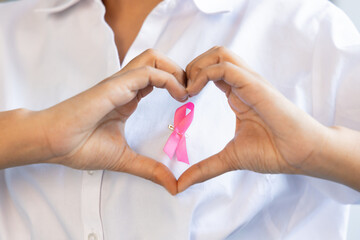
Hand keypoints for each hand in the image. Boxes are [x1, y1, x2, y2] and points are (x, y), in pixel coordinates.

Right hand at [35, 49, 187, 194]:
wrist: (53, 143)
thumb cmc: (80, 147)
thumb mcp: (125, 159)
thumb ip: (150, 169)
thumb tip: (173, 184)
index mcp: (127, 97)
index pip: (157, 77)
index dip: (176, 84)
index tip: (189, 100)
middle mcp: (125, 86)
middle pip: (157, 60)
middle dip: (179, 70)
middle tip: (191, 91)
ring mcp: (120, 83)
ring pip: (154, 59)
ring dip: (175, 70)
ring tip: (186, 92)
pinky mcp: (115, 85)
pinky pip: (147, 72)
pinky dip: (168, 79)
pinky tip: (178, 95)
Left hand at [178, 47, 328, 192]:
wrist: (301, 154)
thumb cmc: (273, 152)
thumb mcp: (229, 158)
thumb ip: (205, 168)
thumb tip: (181, 185)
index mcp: (237, 94)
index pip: (211, 71)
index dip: (192, 78)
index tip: (181, 98)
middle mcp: (243, 83)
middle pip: (214, 54)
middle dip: (192, 66)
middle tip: (181, 90)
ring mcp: (249, 82)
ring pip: (220, 53)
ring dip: (197, 66)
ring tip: (188, 90)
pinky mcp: (254, 85)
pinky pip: (225, 68)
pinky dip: (204, 74)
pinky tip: (194, 93)